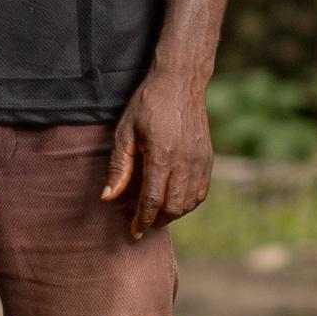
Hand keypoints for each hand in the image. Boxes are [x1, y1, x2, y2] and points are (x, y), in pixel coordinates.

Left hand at [101, 72, 215, 238]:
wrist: (181, 82)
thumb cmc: (148, 104)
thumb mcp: (125, 132)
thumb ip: (118, 167)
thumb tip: (108, 197)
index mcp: (162, 155)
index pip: (152, 200)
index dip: (142, 220)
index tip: (134, 232)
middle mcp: (185, 161)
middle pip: (173, 207)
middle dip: (157, 221)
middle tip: (142, 225)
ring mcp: (200, 160)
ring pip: (189, 203)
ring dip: (172, 214)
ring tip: (156, 215)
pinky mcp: (208, 158)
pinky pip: (201, 192)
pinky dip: (188, 203)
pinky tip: (174, 201)